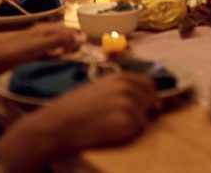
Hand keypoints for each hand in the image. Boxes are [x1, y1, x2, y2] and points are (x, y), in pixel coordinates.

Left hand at [0, 24, 82, 84]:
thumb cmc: (9, 54)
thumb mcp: (37, 46)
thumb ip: (59, 41)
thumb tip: (84, 37)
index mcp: (44, 30)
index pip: (68, 31)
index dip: (80, 37)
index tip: (94, 47)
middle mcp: (39, 35)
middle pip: (62, 37)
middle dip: (74, 44)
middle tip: (87, 57)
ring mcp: (31, 46)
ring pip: (54, 47)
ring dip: (64, 53)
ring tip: (75, 63)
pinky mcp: (25, 57)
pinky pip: (46, 57)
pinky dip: (54, 60)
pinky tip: (56, 68)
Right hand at [0, 73, 155, 172]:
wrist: (58, 124)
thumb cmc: (74, 107)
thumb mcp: (100, 88)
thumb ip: (123, 89)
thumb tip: (152, 100)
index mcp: (121, 77)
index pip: (148, 83)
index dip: (148, 95)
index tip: (147, 105)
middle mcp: (128, 88)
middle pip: (150, 99)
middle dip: (142, 109)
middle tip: (121, 118)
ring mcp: (129, 104)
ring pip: (144, 117)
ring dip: (133, 123)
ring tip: (110, 124)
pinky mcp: (127, 122)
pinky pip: (137, 130)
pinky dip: (127, 134)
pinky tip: (109, 132)